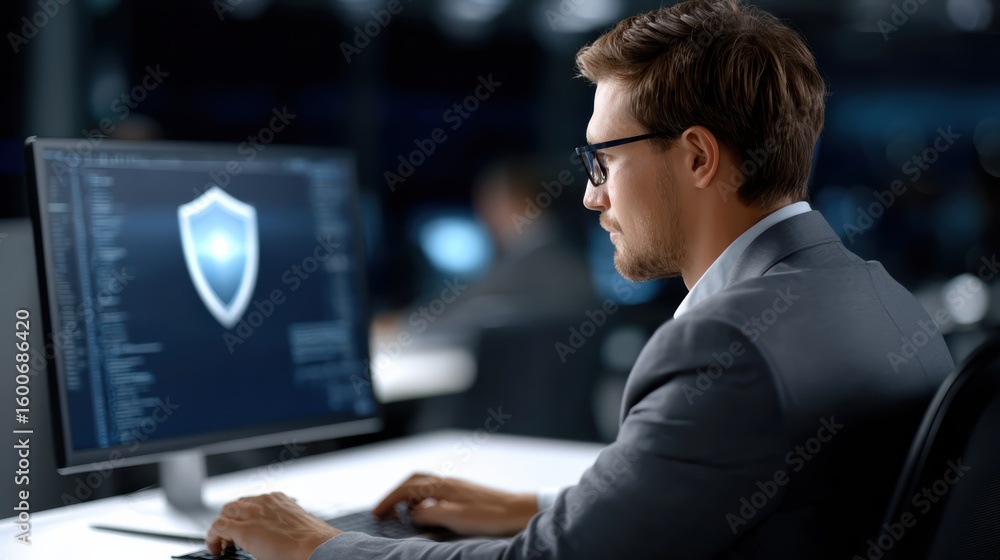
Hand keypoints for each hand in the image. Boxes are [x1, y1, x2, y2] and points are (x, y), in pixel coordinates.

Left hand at [206, 492, 339, 559]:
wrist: (316, 547)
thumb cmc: (313, 541)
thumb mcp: (297, 525)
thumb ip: (285, 524)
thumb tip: (281, 536)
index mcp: (279, 500)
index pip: (253, 501)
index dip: (244, 515)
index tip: (244, 525)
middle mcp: (264, 502)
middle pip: (236, 504)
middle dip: (231, 519)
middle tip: (230, 536)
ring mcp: (253, 514)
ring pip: (225, 512)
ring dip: (221, 527)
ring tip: (222, 544)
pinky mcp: (244, 530)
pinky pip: (218, 528)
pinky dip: (212, 538)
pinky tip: (216, 549)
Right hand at [373, 473, 537, 536]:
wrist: (519, 510)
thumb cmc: (491, 515)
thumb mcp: (456, 518)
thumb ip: (430, 514)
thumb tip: (414, 515)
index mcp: (443, 486)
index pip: (407, 488)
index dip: (389, 501)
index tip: (377, 514)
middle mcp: (448, 481)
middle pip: (413, 480)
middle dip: (396, 495)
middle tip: (385, 513)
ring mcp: (457, 485)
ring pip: (424, 485)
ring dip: (409, 497)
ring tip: (404, 516)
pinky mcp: (464, 492)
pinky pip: (435, 491)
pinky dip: (423, 500)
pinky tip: (428, 513)